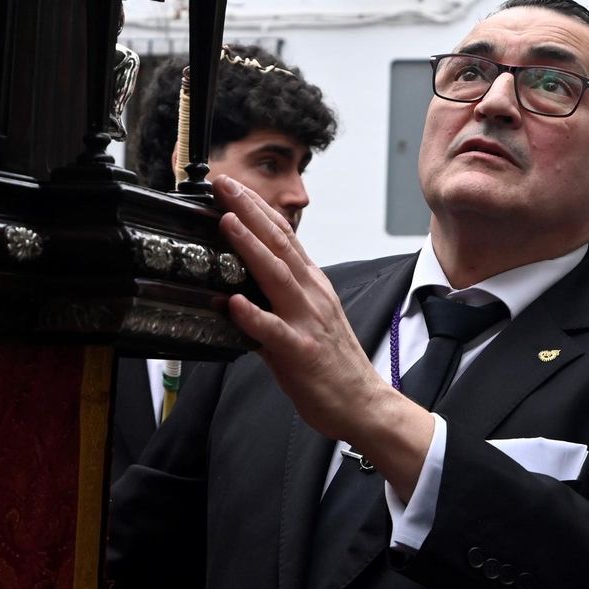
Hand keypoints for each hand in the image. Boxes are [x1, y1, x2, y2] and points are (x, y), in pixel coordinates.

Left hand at [217, 177, 433, 495]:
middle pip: (279, 244)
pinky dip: (253, 316)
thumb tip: (242, 286)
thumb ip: (278, 298)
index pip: (283, 236)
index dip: (258, 208)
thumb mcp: (307, 318)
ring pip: (276, 277)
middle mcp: (311, 295)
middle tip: (224, 185)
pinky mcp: (300, 353)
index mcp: (312, 285)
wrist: (364, 403)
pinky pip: (273, 332)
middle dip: (250, 211)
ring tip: (226, 223)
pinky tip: (234, 302)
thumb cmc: (333, 363)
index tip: (234, 186)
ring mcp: (306, 322)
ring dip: (250, 247)